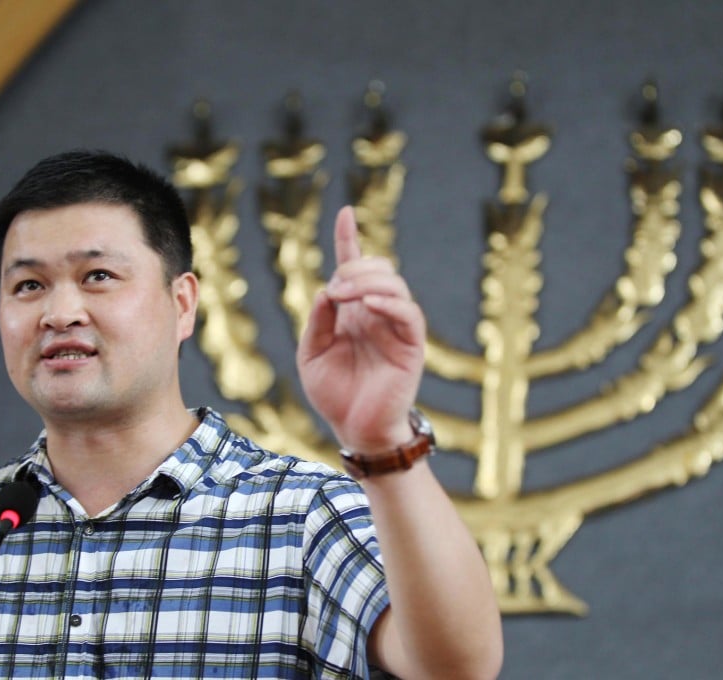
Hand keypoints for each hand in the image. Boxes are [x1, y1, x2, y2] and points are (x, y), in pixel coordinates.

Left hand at [297, 207, 424, 452]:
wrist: (354, 429)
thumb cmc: (334, 394)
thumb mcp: (311, 354)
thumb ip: (317, 322)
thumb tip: (327, 292)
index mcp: (353, 311)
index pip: (354, 267)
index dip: (349, 238)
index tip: (345, 212)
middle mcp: (377, 313)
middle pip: (378, 268)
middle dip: (354, 267)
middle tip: (334, 289)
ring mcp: (395, 328)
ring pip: (394, 285)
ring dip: (367, 282)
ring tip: (345, 295)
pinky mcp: (411, 346)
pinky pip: (409, 315)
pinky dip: (390, 303)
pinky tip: (369, 305)